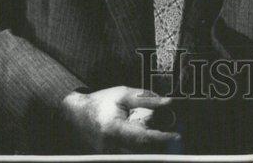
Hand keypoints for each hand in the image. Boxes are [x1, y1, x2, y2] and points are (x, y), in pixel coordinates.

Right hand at [59, 86, 179, 152]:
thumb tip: (169, 102)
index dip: (161, 138)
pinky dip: (143, 150)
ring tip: (165, 140)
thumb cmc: (100, 102)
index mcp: (113, 129)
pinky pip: (131, 155)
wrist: (76, 115)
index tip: (176, 136)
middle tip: (176, 138)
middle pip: (142, 152)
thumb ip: (146, 98)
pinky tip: (152, 142)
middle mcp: (111, 147)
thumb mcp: (123, 94)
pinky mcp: (112, 156)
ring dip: (153, 150)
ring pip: (138, 156)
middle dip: (161, 147)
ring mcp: (110, 154)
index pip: (142, 138)